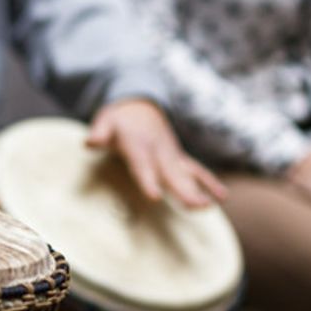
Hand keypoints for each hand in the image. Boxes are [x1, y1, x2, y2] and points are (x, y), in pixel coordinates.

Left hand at [87, 99, 226, 207]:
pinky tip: (221, 198)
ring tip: (209, 206)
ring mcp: (171, 154)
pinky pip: (195, 170)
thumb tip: (89, 142)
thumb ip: (99, 132)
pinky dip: (208, 182)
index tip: (155, 197)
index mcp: (139, 144)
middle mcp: (159, 150)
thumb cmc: (118, 118)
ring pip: (186, 173)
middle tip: (195, 205)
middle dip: (183, 190)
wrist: (140, 104)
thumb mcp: (105, 120)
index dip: (148, 181)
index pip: (143, 166)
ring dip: (199, 189)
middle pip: (171, 174)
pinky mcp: (178, 158)